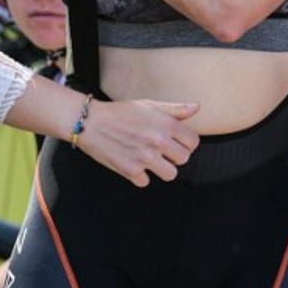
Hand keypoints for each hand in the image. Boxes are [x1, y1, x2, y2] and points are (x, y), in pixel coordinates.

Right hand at [75, 99, 200, 186]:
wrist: (91, 122)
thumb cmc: (121, 112)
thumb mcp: (149, 105)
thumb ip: (175, 109)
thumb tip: (197, 108)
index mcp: (165, 124)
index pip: (193, 142)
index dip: (186, 142)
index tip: (175, 141)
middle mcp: (157, 141)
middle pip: (183, 159)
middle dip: (174, 156)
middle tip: (161, 150)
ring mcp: (144, 158)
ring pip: (170, 174)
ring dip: (162, 169)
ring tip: (150, 159)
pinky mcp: (130, 171)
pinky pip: (146, 181)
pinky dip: (139, 175)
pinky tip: (132, 162)